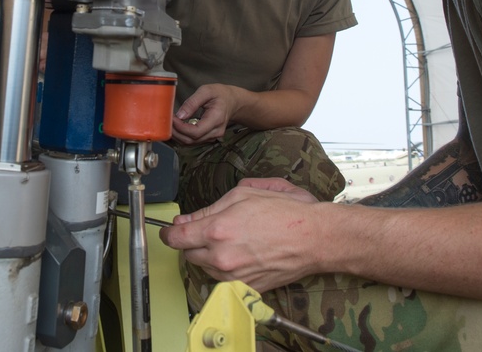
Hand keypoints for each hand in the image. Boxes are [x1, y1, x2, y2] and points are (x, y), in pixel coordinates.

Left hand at [160, 178, 323, 291]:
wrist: (313, 237)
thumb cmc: (284, 212)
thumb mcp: (243, 195)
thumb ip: (208, 209)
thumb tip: (185, 220)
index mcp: (217, 229)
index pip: (176, 237)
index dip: (168, 233)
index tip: (168, 231)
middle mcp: (222, 256)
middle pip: (188, 254)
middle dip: (193, 242)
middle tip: (209, 230)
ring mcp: (233, 274)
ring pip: (205, 267)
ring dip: (209, 255)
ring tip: (233, 240)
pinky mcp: (245, 286)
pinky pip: (223, 278)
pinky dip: (225, 267)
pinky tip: (241, 253)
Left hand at [170, 83, 239, 144]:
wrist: (232, 101)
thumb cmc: (220, 94)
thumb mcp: (206, 91)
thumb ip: (192, 102)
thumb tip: (180, 115)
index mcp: (217, 119)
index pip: (196, 132)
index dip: (181, 128)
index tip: (172, 119)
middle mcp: (216, 131)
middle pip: (191, 140)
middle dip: (176, 132)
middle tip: (167, 121)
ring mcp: (213, 136)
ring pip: (190, 142)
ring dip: (178, 135)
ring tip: (170, 123)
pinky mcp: (208, 137)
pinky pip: (193, 141)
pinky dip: (182, 135)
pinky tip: (177, 126)